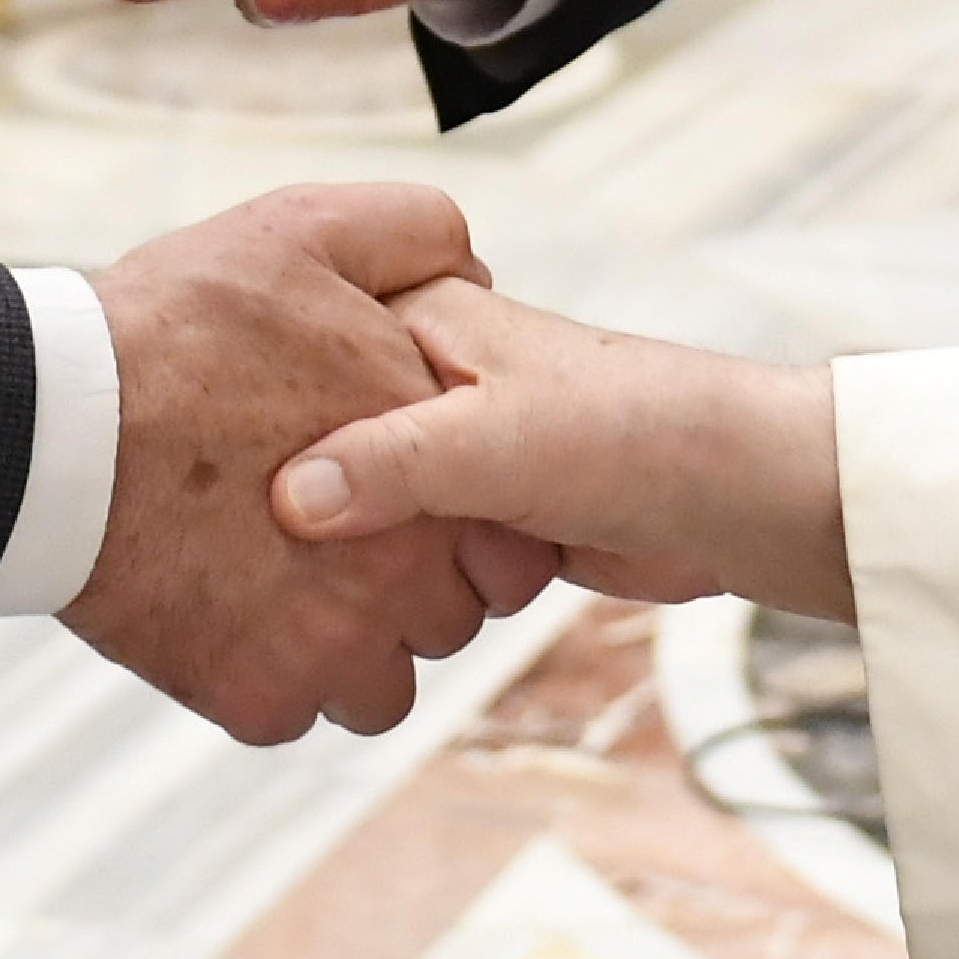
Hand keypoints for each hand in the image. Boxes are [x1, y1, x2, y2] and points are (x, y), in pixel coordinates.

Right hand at [63, 184, 556, 741]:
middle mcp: (404, 569)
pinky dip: (266, 676)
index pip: (506, 543)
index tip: (406, 501)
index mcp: (432, 461)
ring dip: (342, 648)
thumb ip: (416, 232)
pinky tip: (224, 610)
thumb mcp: (306, 230)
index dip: (459, 521)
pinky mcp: (260, 695)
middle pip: (446, 618)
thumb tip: (473, 265)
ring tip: (278, 584)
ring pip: (379, 685)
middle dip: (401, 586)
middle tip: (328, 538)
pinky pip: (294, 710)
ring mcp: (335, 644)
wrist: (49, 427)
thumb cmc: (174, 323)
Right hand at [270, 278, 851, 620]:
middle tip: (271, 578)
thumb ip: (398, 463)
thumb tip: (292, 503)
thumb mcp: (502, 440)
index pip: (293, 365)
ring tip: (329, 611)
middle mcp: (419, 389)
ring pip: (359, 529)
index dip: (254, 425)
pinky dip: (397, 605)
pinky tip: (375, 632)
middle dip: (304, 522)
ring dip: (356, 576)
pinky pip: (406, 574)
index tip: (210, 491)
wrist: (748, 496)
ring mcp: (449, 463)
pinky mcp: (478, 530)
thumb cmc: (640, 431)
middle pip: (314, 463)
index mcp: (413, 325)